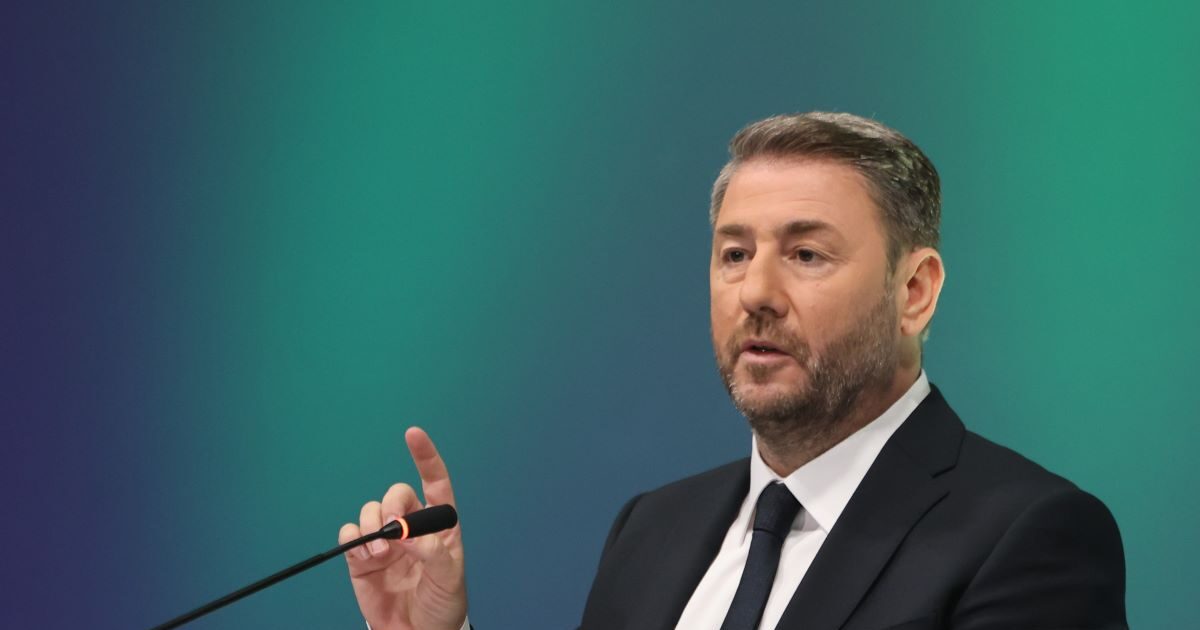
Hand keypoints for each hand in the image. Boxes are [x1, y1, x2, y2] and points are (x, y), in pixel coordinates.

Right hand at [339, 427, 466, 629]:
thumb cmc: (442, 604)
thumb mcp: (449, 579)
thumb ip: (433, 552)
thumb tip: (408, 533)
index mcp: (439, 526)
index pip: (435, 482)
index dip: (425, 457)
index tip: (413, 435)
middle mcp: (411, 527)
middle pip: (396, 495)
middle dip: (391, 505)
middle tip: (392, 530)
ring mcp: (386, 541)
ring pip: (370, 511)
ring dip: (370, 525)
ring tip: (380, 552)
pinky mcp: (363, 558)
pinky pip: (349, 533)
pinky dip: (353, 538)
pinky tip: (365, 555)